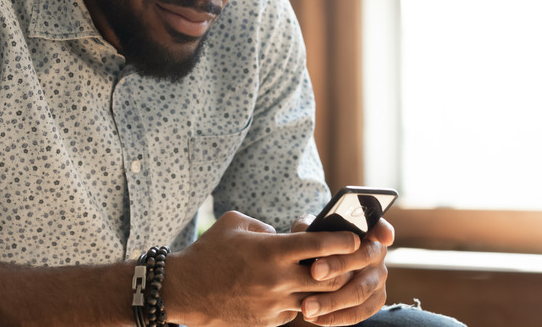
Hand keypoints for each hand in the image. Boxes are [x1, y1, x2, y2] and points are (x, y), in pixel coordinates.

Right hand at [164, 211, 360, 326]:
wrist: (185, 290)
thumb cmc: (209, 251)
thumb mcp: (235, 223)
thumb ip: (265, 226)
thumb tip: (285, 234)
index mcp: (271, 250)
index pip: (319, 245)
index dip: (343, 241)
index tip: (356, 238)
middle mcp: (277, 279)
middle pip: (329, 277)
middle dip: (347, 268)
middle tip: (356, 260)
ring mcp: (274, 303)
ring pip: (317, 299)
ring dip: (328, 289)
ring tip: (333, 277)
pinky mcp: (269, 321)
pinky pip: (296, 311)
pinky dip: (303, 301)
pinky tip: (302, 292)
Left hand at [291, 216, 394, 325]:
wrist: (319, 268)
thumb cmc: (316, 244)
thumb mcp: (311, 231)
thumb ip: (309, 227)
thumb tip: (306, 230)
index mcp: (366, 231)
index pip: (378, 225)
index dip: (383, 230)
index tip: (383, 237)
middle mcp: (377, 253)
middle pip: (363, 258)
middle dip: (338, 265)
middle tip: (314, 271)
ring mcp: (379, 278)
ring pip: (359, 291)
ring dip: (332, 301)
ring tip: (307, 306)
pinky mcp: (376, 300)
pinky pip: (358, 313)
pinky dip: (336, 318)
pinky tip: (315, 318)